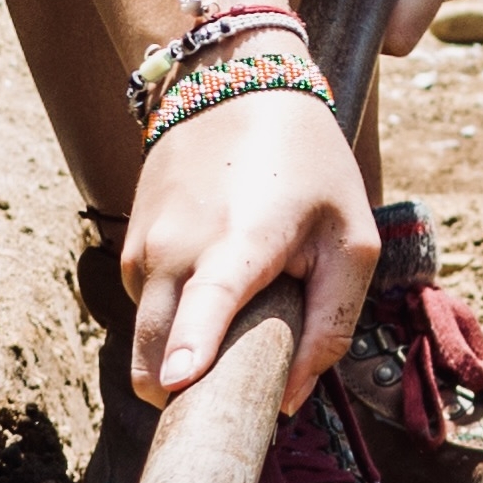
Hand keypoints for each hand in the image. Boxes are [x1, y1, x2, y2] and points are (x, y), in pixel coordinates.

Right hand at [118, 91, 382, 407]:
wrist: (235, 83)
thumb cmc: (308, 164)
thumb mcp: (352, 239)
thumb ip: (331, 325)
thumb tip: (290, 399)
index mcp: (241, 240)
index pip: (207, 300)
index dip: (191, 348)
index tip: (176, 386)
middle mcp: (177, 247)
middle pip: (154, 357)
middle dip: (186, 395)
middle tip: (237, 390)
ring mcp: (145, 247)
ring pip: (148, 342)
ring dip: (182, 354)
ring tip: (238, 314)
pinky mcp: (130, 245)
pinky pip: (148, 310)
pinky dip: (175, 319)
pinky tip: (213, 283)